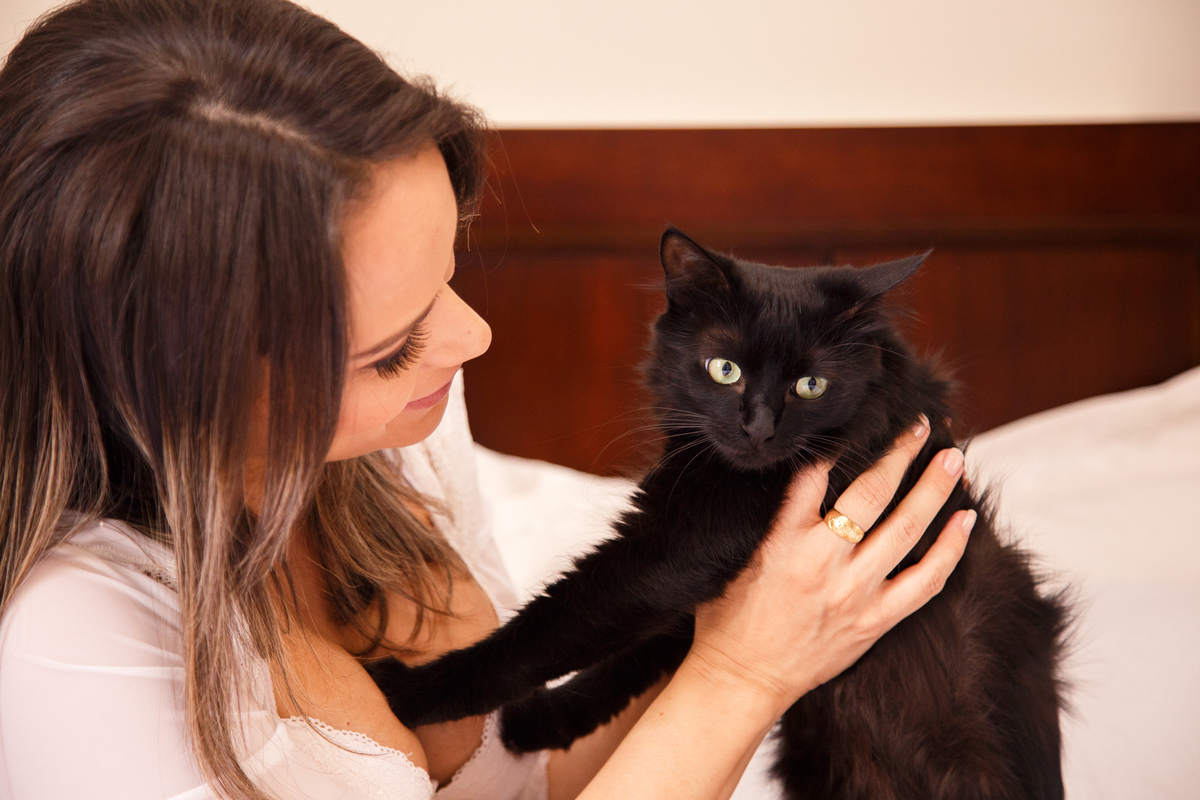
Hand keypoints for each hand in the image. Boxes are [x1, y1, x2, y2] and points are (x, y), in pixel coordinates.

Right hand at [688, 417, 972, 712]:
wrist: (741, 680)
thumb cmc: (728, 617)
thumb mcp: (735, 556)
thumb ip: (769, 518)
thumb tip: (796, 477)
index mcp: (782, 540)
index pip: (813, 475)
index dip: (838, 443)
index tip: (860, 418)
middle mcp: (822, 561)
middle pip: (872, 493)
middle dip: (900, 453)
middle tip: (922, 425)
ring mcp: (854, 592)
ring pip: (908, 530)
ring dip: (935, 490)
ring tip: (955, 459)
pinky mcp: (875, 620)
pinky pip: (925, 580)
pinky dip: (950, 549)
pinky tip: (966, 520)